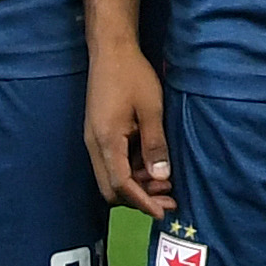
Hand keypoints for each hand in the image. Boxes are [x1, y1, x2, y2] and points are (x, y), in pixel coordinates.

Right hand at [88, 46, 171, 216]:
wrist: (111, 52)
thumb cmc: (133, 77)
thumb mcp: (151, 110)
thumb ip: (155, 145)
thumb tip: (162, 178)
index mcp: (106, 142)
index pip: (121, 184)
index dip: (142, 202)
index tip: (162, 213)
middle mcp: (95, 146)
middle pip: (111, 188)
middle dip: (139, 198)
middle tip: (170, 198)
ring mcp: (95, 140)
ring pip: (112, 176)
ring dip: (138, 184)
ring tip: (168, 183)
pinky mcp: (100, 135)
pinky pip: (114, 162)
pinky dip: (133, 170)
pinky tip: (154, 166)